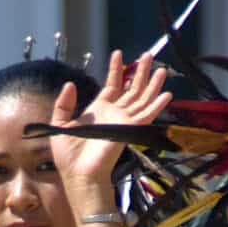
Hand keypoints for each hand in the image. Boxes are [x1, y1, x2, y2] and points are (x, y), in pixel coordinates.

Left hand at [49, 50, 171, 187]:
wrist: (79, 173)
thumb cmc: (69, 154)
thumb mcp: (60, 123)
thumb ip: (64, 103)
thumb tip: (70, 84)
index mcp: (99, 110)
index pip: (112, 85)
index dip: (115, 69)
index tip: (118, 53)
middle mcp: (114, 114)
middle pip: (132, 89)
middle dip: (140, 72)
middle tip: (148, 55)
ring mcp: (124, 122)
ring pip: (142, 98)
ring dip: (152, 84)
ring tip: (161, 68)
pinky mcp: (130, 129)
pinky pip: (147, 114)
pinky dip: (157, 104)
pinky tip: (167, 94)